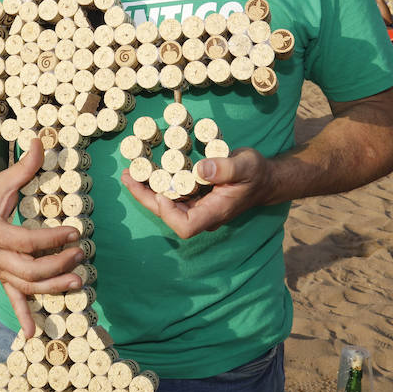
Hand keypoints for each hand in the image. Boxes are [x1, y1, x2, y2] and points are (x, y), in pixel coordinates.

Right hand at [0, 138, 84, 335]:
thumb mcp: (2, 181)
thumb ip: (24, 166)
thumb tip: (39, 141)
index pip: (27, 241)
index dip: (53, 238)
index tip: (75, 231)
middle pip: (29, 270)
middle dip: (57, 266)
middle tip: (81, 256)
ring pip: (26, 287)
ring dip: (52, 289)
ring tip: (77, 283)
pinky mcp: (2, 277)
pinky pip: (13, 299)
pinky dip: (23, 317)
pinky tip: (32, 335)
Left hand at [121, 148, 272, 238]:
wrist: (264, 178)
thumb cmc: (257, 174)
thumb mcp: (247, 166)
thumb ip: (226, 168)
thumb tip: (201, 169)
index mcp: (214, 212)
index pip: (186, 226)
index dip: (169, 213)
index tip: (163, 192)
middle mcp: (202, 213)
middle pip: (169, 215)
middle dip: (146, 197)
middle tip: (128, 177)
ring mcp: (197, 206)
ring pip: (167, 204)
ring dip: (147, 189)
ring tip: (130, 172)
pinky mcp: (194, 195)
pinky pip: (172, 193)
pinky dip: (157, 182)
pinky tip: (145, 169)